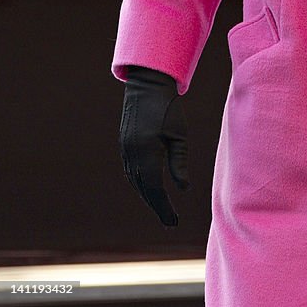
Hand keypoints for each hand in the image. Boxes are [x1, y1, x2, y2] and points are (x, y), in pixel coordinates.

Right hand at [119, 65, 188, 226]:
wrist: (147, 85)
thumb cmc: (168, 107)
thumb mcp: (179, 134)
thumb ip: (179, 162)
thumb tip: (183, 189)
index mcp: (146, 151)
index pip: (154, 188)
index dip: (164, 207)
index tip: (173, 221)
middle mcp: (132, 154)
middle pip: (143, 189)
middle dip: (157, 207)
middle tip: (170, 222)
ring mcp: (125, 149)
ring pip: (135, 182)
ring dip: (148, 196)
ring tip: (163, 209)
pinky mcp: (124, 145)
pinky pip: (131, 171)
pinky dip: (141, 184)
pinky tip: (150, 189)